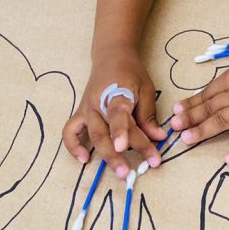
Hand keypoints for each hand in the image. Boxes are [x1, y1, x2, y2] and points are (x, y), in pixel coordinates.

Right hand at [61, 45, 167, 176]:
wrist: (111, 56)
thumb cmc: (131, 73)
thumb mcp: (146, 89)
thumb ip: (149, 115)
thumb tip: (158, 138)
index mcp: (117, 93)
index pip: (119, 115)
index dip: (123, 132)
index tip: (128, 148)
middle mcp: (98, 102)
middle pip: (105, 131)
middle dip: (117, 154)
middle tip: (130, 173)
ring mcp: (87, 108)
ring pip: (92, 135)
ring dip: (104, 155)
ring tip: (119, 171)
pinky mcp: (80, 112)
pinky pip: (70, 131)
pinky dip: (73, 146)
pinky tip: (84, 159)